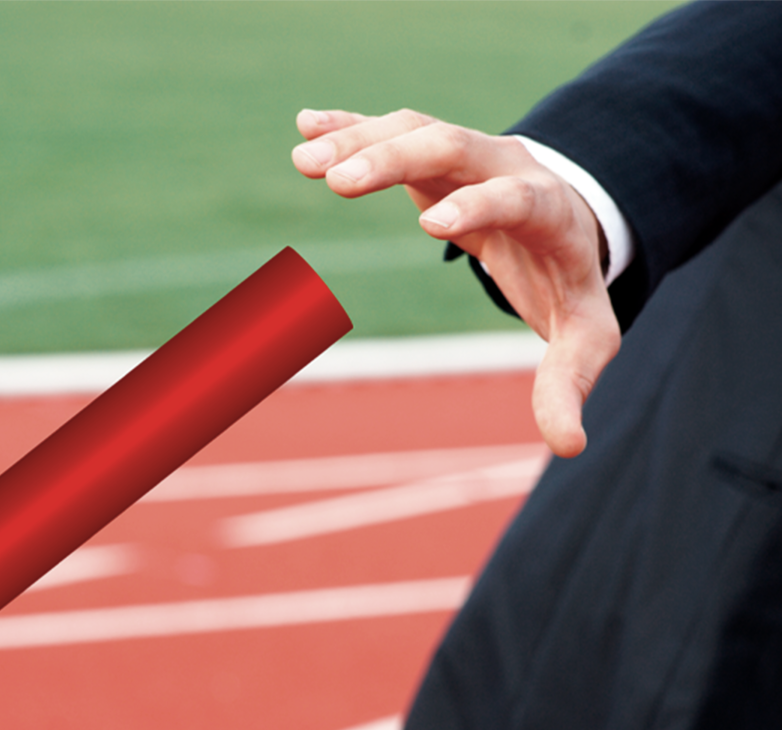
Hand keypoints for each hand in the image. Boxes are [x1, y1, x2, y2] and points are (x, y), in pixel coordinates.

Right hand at [292, 108, 620, 456]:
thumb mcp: (583, 336)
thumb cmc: (569, 285)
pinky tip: (305, 125)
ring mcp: (468, 153)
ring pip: (413, 129)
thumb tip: (568, 446)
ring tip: (303, 162)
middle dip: (395, 159)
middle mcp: (507, 166)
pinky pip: (391, 129)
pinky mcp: (434, 151)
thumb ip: (568, 383)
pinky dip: (350, 126)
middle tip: (338, 182)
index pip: (517, 198)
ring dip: (358, 141)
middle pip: (453, 145)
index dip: (479, 207)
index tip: (432, 226)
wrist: (569, 223)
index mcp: (548, 212)